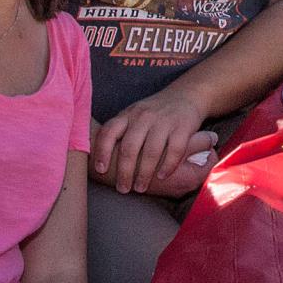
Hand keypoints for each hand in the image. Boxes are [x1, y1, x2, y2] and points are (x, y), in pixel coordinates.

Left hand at [92, 89, 208, 194]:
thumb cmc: (154, 112)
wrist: (187, 94)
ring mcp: (164, 121)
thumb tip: (95, 159)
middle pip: (130, 147)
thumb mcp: (133, 115)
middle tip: (123, 188)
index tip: (100, 170)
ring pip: (151, 151)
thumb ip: (119, 131)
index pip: (109, 132)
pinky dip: (168, 166)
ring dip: (144, 173)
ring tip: (140, 188)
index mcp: (128, 115)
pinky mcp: (183, 126)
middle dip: (125, 172)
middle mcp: (144, 116)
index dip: (102, 152)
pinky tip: (162, 176)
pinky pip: (175, 150)